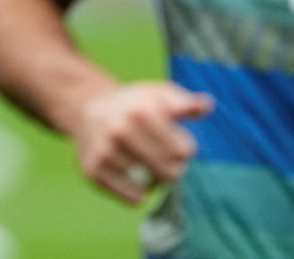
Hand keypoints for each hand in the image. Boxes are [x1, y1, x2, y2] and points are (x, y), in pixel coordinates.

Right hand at [67, 82, 213, 203]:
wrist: (88, 108)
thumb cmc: (133, 104)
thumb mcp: (158, 94)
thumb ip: (184, 102)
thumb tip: (206, 105)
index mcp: (141, 110)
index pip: (182, 152)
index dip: (185, 151)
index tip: (178, 145)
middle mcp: (120, 130)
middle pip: (168, 173)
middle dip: (173, 169)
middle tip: (167, 161)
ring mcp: (104, 151)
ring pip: (149, 187)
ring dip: (153, 180)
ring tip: (147, 164)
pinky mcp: (93, 170)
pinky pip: (131, 198)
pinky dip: (138, 192)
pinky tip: (134, 176)